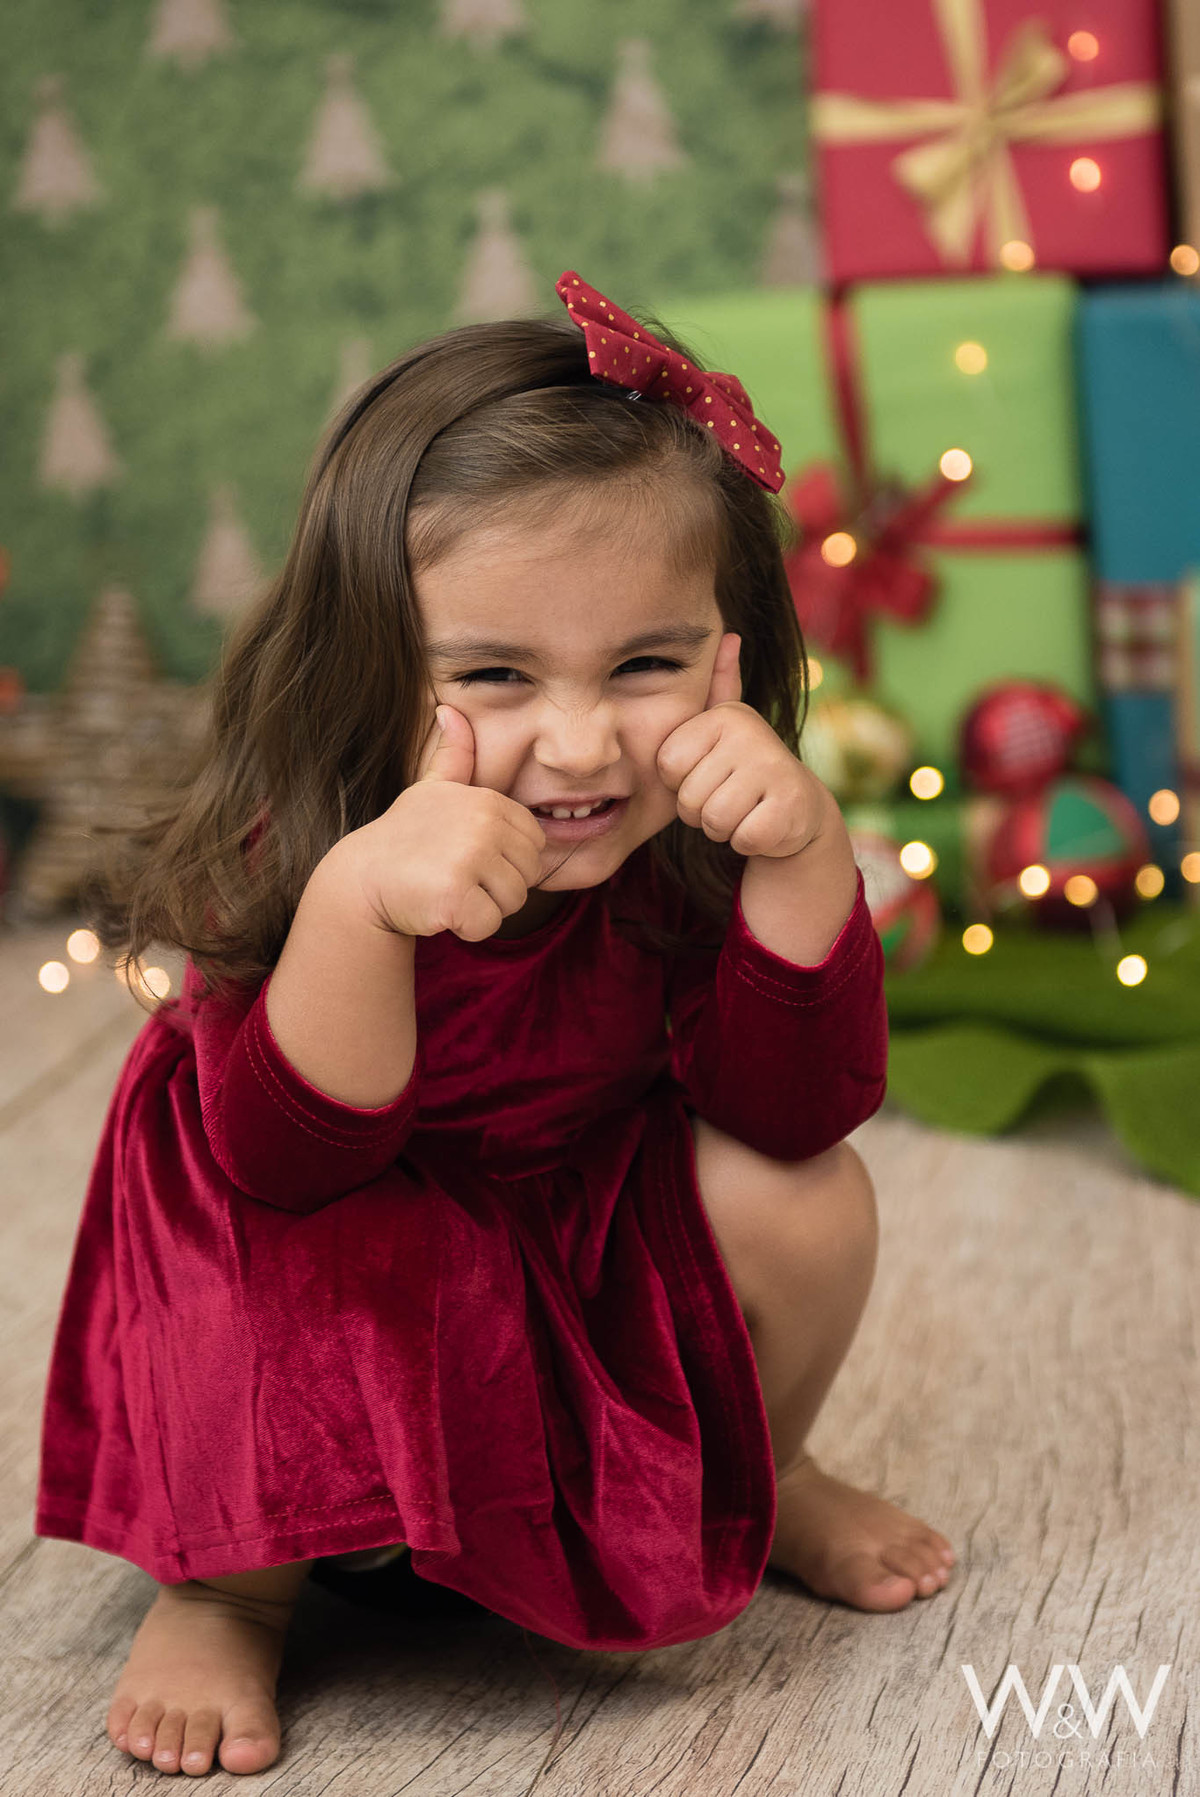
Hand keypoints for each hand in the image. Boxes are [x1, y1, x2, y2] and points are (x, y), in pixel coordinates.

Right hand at [348, 704, 546, 939]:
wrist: (361, 879)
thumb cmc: (403, 837)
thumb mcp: (431, 789)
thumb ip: (453, 755)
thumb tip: (449, 709)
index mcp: (488, 801)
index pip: (535, 846)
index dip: (505, 861)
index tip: (467, 857)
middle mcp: (483, 824)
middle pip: (528, 876)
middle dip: (497, 888)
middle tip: (456, 878)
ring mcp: (469, 858)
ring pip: (512, 903)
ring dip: (482, 909)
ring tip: (447, 891)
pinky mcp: (456, 895)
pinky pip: (488, 925)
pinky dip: (466, 928)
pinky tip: (439, 910)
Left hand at [654, 632, 829, 858]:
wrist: (799, 810)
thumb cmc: (744, 771)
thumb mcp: (724, 732)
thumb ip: (718, 687)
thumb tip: (729, 635)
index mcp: (725, 715)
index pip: (666, 767)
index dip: (681, 784)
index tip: (710, 774)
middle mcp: (751, 733)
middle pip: (687, 798)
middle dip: (702, 812)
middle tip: (732, 797)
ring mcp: (773, 769)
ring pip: (713, 821)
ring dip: (724, 828)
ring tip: (746, 810)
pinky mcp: (789, 808)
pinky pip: (742, 838)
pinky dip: (748, 841)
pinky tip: (765, 824)